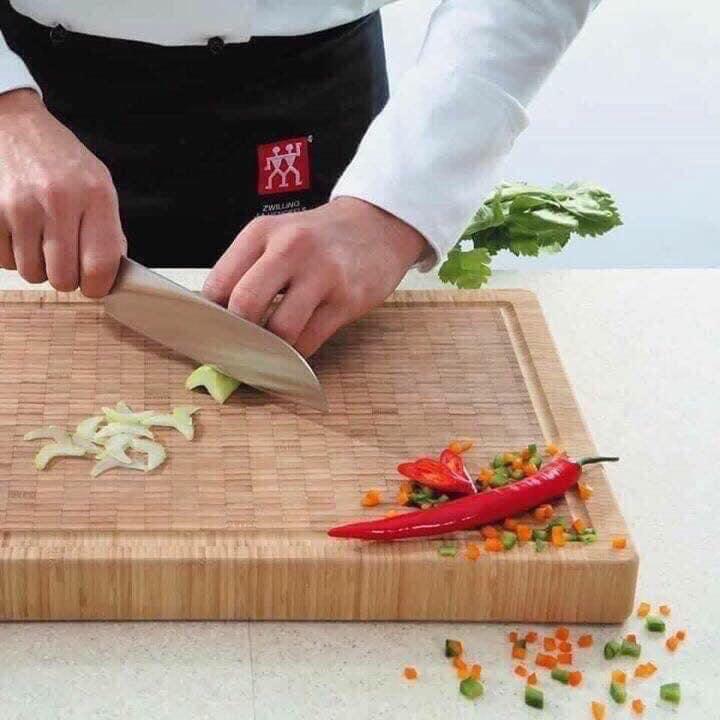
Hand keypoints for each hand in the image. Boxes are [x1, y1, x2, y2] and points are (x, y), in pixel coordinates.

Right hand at [0, 89, 124, 295]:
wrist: (17, 126)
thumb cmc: (64, 163)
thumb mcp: (100, 187)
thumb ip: (109, 231)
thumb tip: (112, 275)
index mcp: (96, 196)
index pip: (100, 265)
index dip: (98, 287)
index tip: (94, 285)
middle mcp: (59, 201)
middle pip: (63, 278)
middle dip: (66, 278)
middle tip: (66, 260)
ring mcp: (21, 205)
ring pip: (32, 273)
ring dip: (38, 266)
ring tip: (42, 241)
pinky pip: (4, 261)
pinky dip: (13, 255)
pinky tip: (21, 233)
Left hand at [203, 197, 428, 355]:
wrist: (376, 225)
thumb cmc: (319, 239)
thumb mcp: (278, 237)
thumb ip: (248, 270)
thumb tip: (219, 322)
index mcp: (261, 232)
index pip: (218, 284)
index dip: (210, 319)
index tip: (213, 336)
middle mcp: (289, 248)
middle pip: (244, 305)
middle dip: (237, 337)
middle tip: (238, 351)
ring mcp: (322, 273)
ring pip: (280, 330)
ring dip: (270, 351)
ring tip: (268, 354)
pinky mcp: (347, 298)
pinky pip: (310, 340)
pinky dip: (295, 356)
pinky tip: (293, 354)